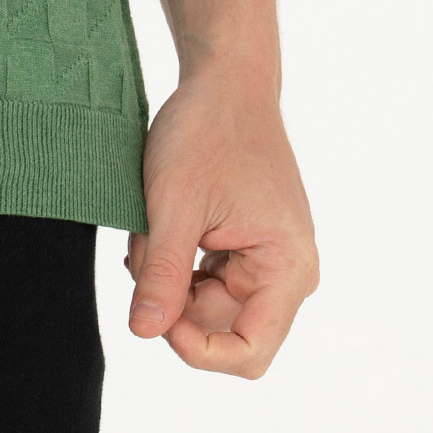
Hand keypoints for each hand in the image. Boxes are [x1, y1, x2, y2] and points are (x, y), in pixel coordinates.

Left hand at [124, 64, 317, 376]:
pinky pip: (210, 282)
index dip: (197, 350)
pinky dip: (178, 265)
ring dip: (172, 281)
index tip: (155, 316)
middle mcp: (289, 273)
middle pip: (227, 333)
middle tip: (144, 258)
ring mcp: (271, 260)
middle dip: (177, 307)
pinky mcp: (252, 247)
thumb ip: (161, 274)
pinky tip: (161, 228)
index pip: (248, 352)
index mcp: (287, 268)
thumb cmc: (206, 132)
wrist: (227, 81)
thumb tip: (142, 333)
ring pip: (211, 308)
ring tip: (151, 231)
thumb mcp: (173, 205)